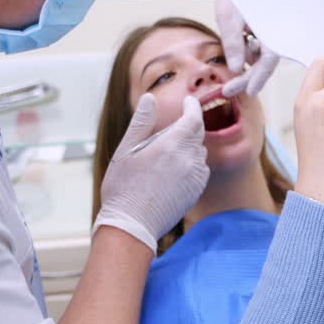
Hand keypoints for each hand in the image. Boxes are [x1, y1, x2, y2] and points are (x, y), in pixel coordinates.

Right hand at [92, 94, 209, 252]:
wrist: (131, 225)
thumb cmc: (123, 188)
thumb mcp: (125, 150)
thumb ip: (142, 122)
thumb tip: (150, 98)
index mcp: (171, 145)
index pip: (193, 118)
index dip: (193, 107)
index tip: (189, 101)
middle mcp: (188, 160)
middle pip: (198, 134)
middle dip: (189, 125)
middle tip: (172, 127)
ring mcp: (195, 177)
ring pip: (200, 152)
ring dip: (190, 146)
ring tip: (167, 152)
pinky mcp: (196, 191)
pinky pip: (201, 170)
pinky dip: (192, 164)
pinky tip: (174, 170)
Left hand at [216, 0, 279, 97]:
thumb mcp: (228, 16)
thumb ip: (233, 42)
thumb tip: (237, 69)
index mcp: (272, 28)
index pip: (269, 59)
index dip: (260, 77)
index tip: (250, 92)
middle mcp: (274, 33)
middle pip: (264, 64)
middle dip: (247, 78)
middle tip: (227, 90)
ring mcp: (268, 33)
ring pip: (258, 58)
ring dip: (244, 63)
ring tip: (232, 44)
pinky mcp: (261, 33)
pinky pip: (254, 50)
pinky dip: (244, 52)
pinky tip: (238, 40)